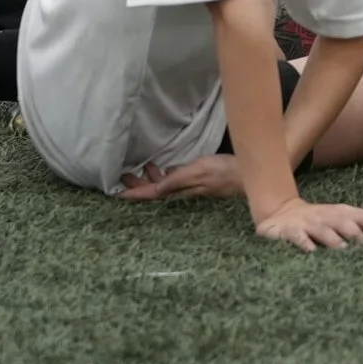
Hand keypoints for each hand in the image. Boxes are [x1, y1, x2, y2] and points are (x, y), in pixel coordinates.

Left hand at [117, 154, 245, 200]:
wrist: (246, 175)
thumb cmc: (223, 172)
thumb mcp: (199, 171)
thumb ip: (177, 179)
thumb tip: (155, 189)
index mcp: (178, 191)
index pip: (150, 194)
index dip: (134, 194)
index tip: (116, 194)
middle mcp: (180, 192)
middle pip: (153, 192)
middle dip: (137, 185)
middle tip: (122, 175)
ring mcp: (188, 187)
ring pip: (162, 186)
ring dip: (149, 179)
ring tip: (137, 169)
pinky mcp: (196, 182)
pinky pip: (173, 181)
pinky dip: (163, 176)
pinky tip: (162, 169)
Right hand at [252, 196, 362, 251]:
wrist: (279, 212)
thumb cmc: (315, 222)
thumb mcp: (335, 222)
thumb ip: (354, 229)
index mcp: (340, 213)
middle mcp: (325, 215)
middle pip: (344, 221)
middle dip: (356, 233)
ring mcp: (306, 222)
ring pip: (322, 228)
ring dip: (333, 238)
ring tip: (343, 249)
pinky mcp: (287, 230)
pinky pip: (297, 235)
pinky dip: (304, 242)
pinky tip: (311, 252)